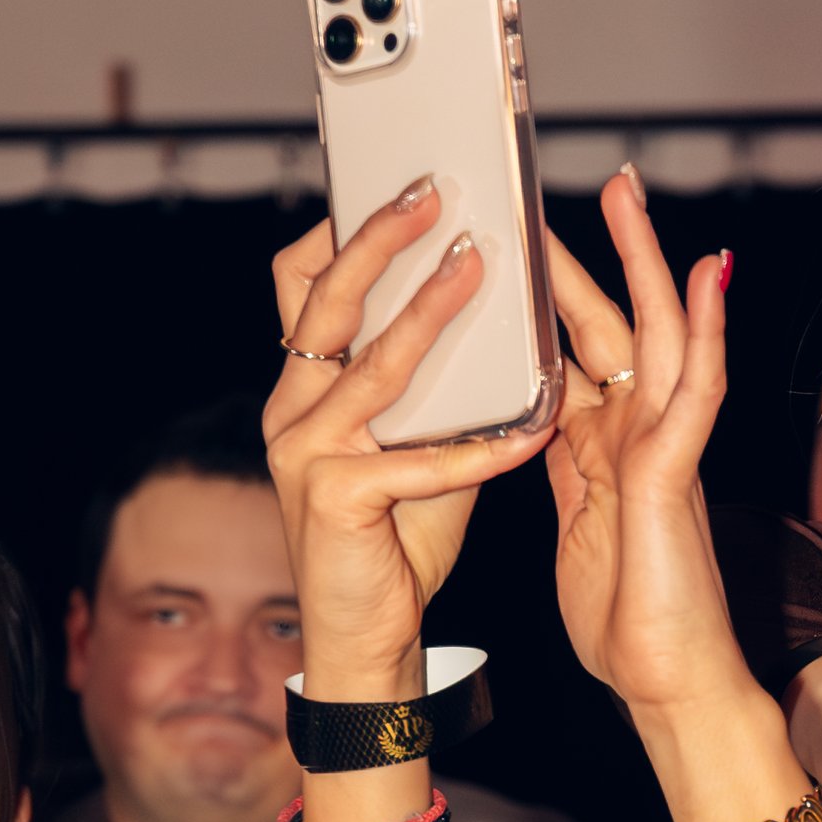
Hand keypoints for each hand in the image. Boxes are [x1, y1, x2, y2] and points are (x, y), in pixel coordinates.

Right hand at [266, 183, 547, 687]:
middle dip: (381, 238)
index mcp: (302, 388)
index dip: (342, 229)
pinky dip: (478, 447)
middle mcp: (291, 411)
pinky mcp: (335, 501)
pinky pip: (417, 461)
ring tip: (478, 266)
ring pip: (372, 365)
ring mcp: (304, 454)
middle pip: (329, 301)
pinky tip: (530, 430)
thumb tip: (497, 318)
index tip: (400, 184)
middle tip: (434, 192)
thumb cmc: (395, 538)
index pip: (300, 284)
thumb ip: (441, 385)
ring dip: (429, 311)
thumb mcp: (419, 442)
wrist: (367, 637)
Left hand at [542, 175, 748, 723]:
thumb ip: (564, 471)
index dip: (558, 294)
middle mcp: (641, 437)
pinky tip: (704, 283)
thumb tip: (532, 426)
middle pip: (619, 326)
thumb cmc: (629, 623)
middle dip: (604, 254)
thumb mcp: (577, 525)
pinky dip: (701, 334)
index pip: (578, 351)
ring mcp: (665, 452)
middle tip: (594, 184)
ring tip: (632, 198)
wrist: (668, 686)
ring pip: (662, 338)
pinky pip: (693, 392)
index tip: (531, 239)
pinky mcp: (675, 478)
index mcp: (607, 449)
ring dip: (651, 265)